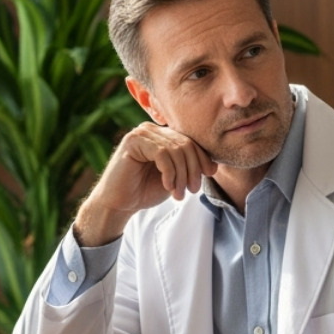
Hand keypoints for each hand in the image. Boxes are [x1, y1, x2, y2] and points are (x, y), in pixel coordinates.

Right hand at [73, 122, 218, 244]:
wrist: (119, 204)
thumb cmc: (145, 191)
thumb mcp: (175, 178)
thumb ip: (190, 168)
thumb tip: (214, 165)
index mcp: (162, 135)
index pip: (191, 141)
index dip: (203, 158)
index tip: (209, 176)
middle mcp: (152, 129)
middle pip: (185, 144)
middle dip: (193, 169)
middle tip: (193, 190)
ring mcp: (141, 133)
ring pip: (175, 150)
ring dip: (182, 175)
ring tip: (179, 193)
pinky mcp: (132, 141)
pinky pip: (162, 153)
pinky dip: (169, 172)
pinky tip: (168, 187)